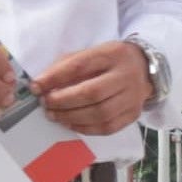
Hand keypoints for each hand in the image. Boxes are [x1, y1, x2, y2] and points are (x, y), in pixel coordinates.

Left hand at [35, 40, 151, 134]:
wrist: (145, 68)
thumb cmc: (110, 61)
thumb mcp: (91, 53)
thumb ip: (67, 65)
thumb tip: (41, 84)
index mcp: (112, 54)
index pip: (80, 66)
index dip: (55, 78)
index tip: (36, 86)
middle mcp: (126, 75)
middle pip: (92, 93)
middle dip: (63, 101)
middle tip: (46, 104)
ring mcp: (133, 97)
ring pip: (100, 113)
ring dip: (72, 117)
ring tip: (55, 115)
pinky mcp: (133, 114)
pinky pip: (108, 127)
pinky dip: (85, 128)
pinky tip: (71, 123)